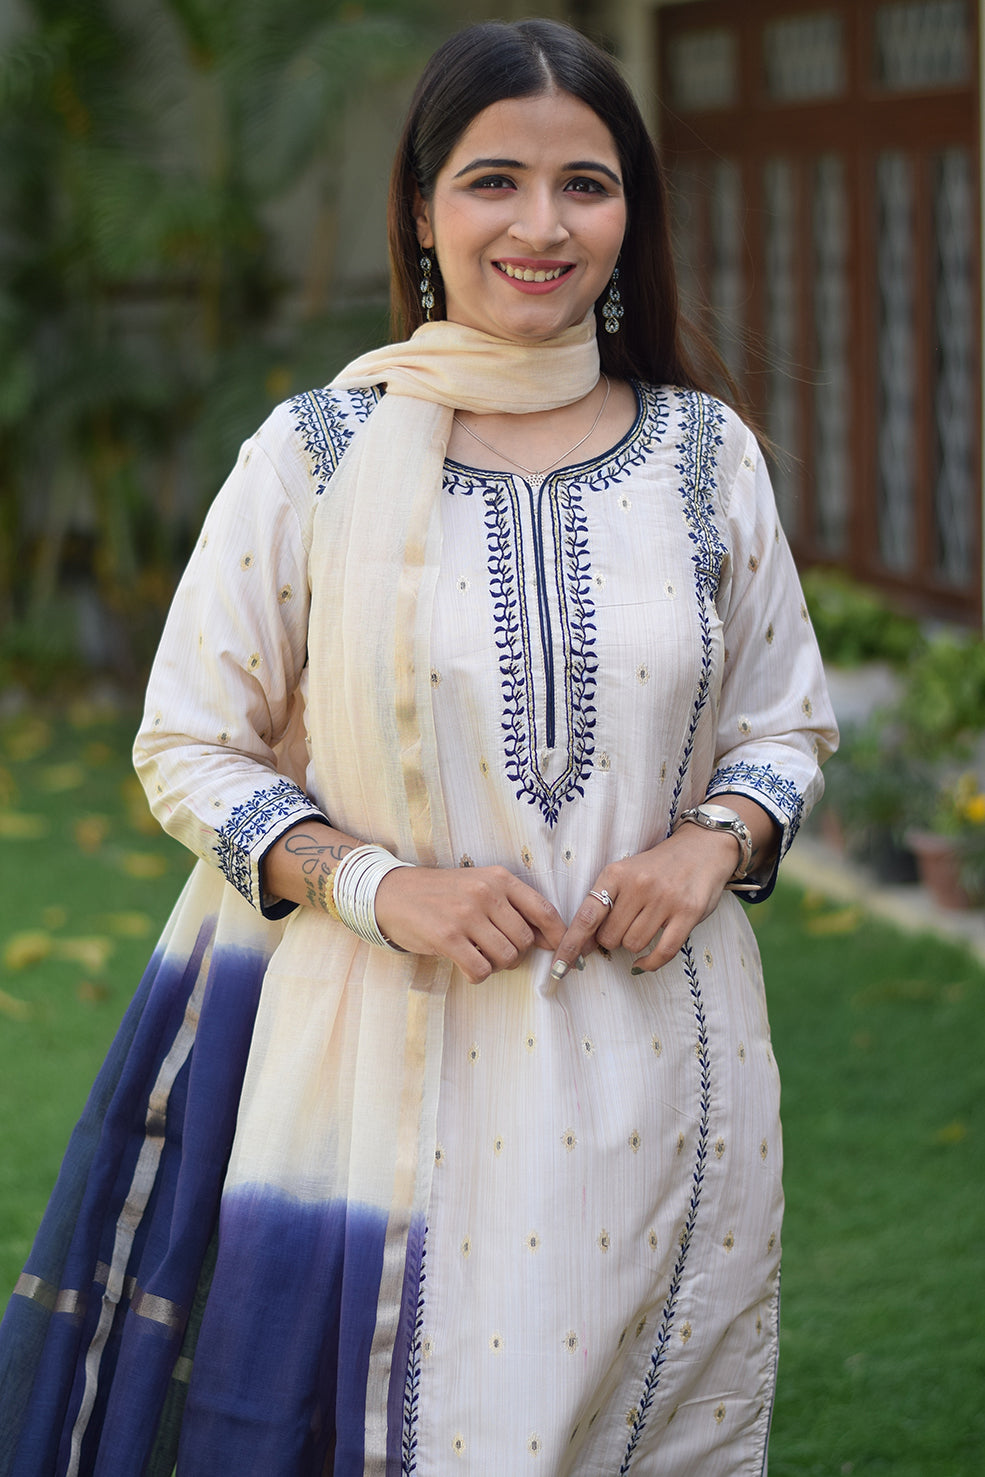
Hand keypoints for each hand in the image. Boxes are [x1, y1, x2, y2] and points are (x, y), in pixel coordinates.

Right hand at [375, 864, 565, 983]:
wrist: (393, 893)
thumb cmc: (442, 893)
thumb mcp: (480, 884)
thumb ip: (512, 905)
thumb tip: (550, 938)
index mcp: (499, 878)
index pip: (544, 910)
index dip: (559, 936)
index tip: (561, 951)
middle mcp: (486, 893)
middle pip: (526, 940)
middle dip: (516, 953)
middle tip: (495, 950)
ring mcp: (466, 914)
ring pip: (507, 957)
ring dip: (497, 965)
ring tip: (479, 955)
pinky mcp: (447, 937)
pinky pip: (481, 970)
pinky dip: (478, 975)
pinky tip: (466, 965)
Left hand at [551, 826, 739, 978]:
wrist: (702, 848)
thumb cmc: (657, 867)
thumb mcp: (625, 873)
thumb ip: (605, 903)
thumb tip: (584, 944)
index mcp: (616, 873)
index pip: (586, 916)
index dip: (570, 945)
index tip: (558, 967)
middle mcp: (639, 885)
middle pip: (609, 937)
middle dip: (612, 940)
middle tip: (626, 925)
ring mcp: (665, 899)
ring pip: (633, 945)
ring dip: (633, 946)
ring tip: (645, 925)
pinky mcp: (688, 913)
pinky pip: (662, 952)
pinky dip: (649, 963)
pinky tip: (643, 961)